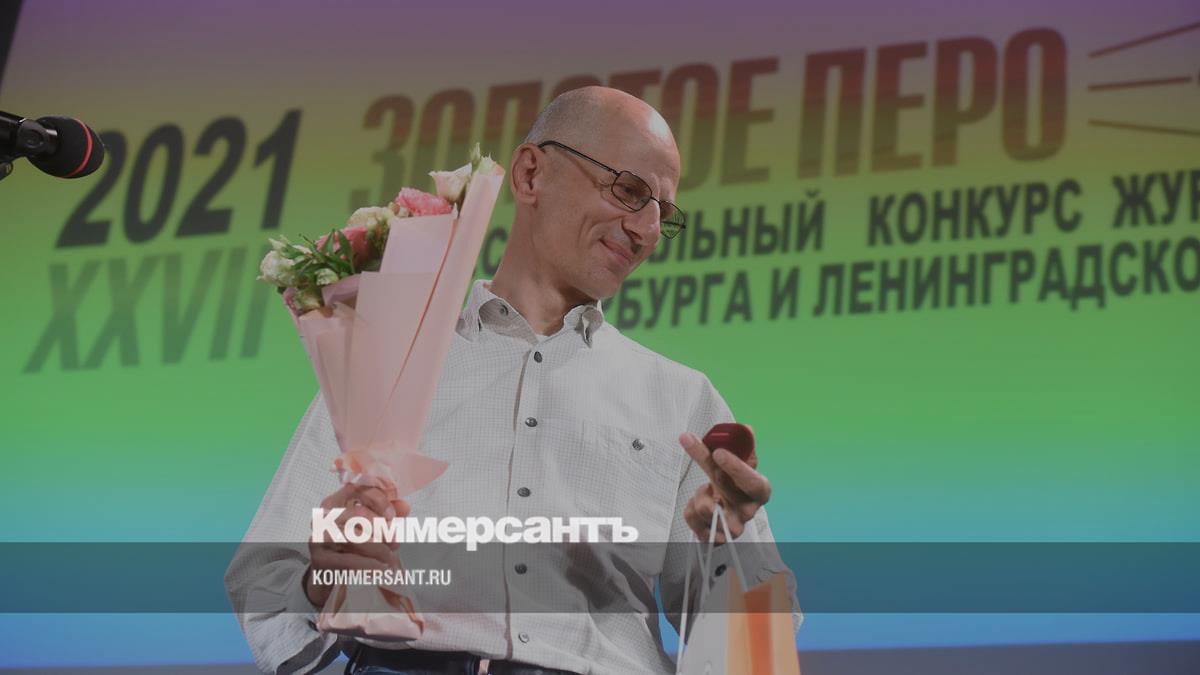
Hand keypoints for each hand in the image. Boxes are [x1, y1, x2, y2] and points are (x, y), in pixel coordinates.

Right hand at [304, 484, 409, 607]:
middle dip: (381, 527)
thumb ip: (388, 514)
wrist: (328, 575)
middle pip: (358, 512)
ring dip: (378, 549)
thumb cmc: (351, 546)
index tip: (392, 516)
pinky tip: (380, 569)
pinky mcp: (319, 559)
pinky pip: (348, 560)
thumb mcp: (372, 527)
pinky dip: (368, 565)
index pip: (357, 489)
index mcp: (336, 500)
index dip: (379, 500)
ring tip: (390, 559)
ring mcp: (319, 536)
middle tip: (394, 541)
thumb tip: (404, 507)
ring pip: (355, 536)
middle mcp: (324, 515)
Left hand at [679, 431, 770, 543]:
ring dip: (699, 493)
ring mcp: (732, 527)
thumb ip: (740, 447)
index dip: (736, 468)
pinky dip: (689, 508)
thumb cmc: (734, 486)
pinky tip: (698, 505)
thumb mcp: (740, 465)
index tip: (718, 452)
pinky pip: (692, 518)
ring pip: (705, 507)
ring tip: (706, 491)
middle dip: (707, 464)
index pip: (754, 482)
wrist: (725, 513)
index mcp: (760, 491)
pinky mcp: (714, 538)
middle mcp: (748, 512)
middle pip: (724, 490)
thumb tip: (746, 428)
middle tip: (690, 441)